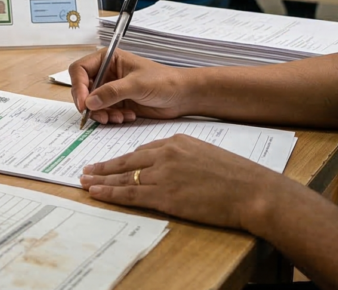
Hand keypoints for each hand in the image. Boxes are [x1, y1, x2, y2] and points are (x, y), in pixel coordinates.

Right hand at [69, 49, 189, 123]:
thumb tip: (89, 102)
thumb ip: (112, 92)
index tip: (84, 104)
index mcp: (107, 59)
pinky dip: (111, 117)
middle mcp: (106, 73)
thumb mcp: (137, 85)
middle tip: (100, 116)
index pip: (80, 70)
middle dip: (90, 104)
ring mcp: (110, 88)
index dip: (78, 86)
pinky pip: (104, 112)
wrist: (182, 96)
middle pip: (83, 88)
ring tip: (118, 118)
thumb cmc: (164, 81)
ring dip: (102, 113)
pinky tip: (127, 116)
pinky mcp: (117, 102)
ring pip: (92, 103)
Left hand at [79, 134, 290, 231]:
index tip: (112, 163)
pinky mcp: (165, 196)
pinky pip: (130, 193)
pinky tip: (97, 193)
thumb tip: (169, 167)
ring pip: (123, 177)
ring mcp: (163, 175)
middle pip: (126, 160)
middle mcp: (165, 155)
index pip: (142, 150)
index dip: (124, 159)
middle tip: (86, 170)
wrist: (253, 191)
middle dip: (103, 166)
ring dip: (101, 180)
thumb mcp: (206, 154)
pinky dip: (110, 193)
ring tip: (84, 182)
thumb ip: (183, 157)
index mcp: (176, 142)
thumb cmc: (237, 176)